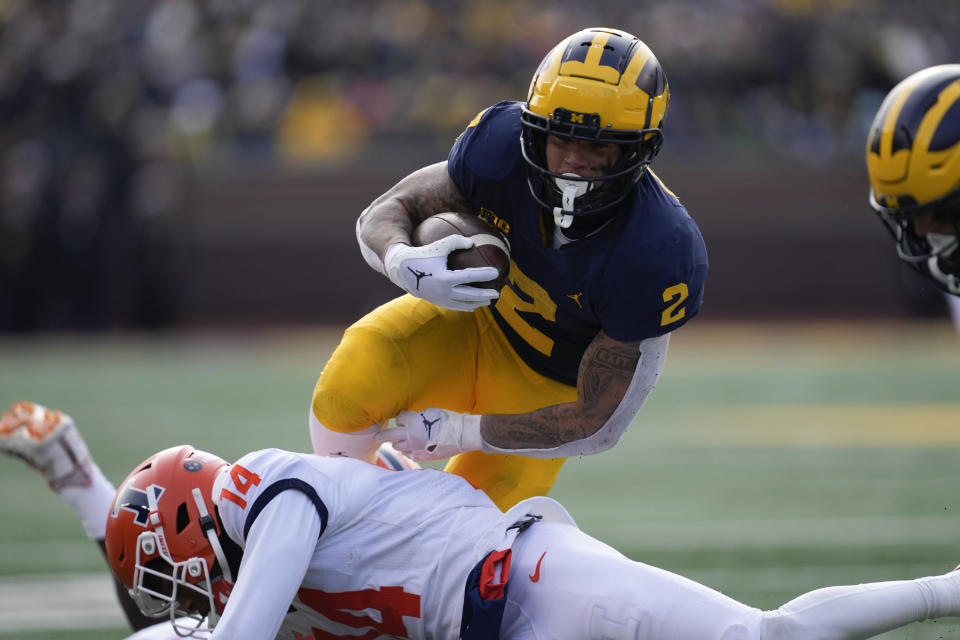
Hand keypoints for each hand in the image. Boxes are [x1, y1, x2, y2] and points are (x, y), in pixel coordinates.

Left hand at [375, 409, 482, 460]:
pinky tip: (412, 448)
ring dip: (397, 443)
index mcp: (413, 422)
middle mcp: (410, 435)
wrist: (462, 435)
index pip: (399, 418)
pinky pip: (408, 455)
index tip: (404, 418)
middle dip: (381, 435)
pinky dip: (408, 451)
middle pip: (388, 435)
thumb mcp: (431, 412)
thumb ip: (418, 417)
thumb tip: (412, 420)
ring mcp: (415, 448)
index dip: (402, 417)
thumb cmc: (449, 420)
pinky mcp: (421, 457)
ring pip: (397, 447)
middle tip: (376, 437)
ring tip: (400, 441)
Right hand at [383, 237, 499, 310]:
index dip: (484, 274)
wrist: (401, 270)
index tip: (496, 272)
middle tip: (498, 293)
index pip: (469, 277)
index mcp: (444, 278)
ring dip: (477, 303)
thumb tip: (472, 243)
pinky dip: (465, 306)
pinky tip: (474, 305)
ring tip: (489, 301)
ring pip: (463, 304)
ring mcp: (440, 299)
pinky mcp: (437, 302)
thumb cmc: (422, 254)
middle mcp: (443, 292)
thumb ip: (455, 241)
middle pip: (470, 295)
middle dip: (485, 295)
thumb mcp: (438, 245)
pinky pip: (455, 306)